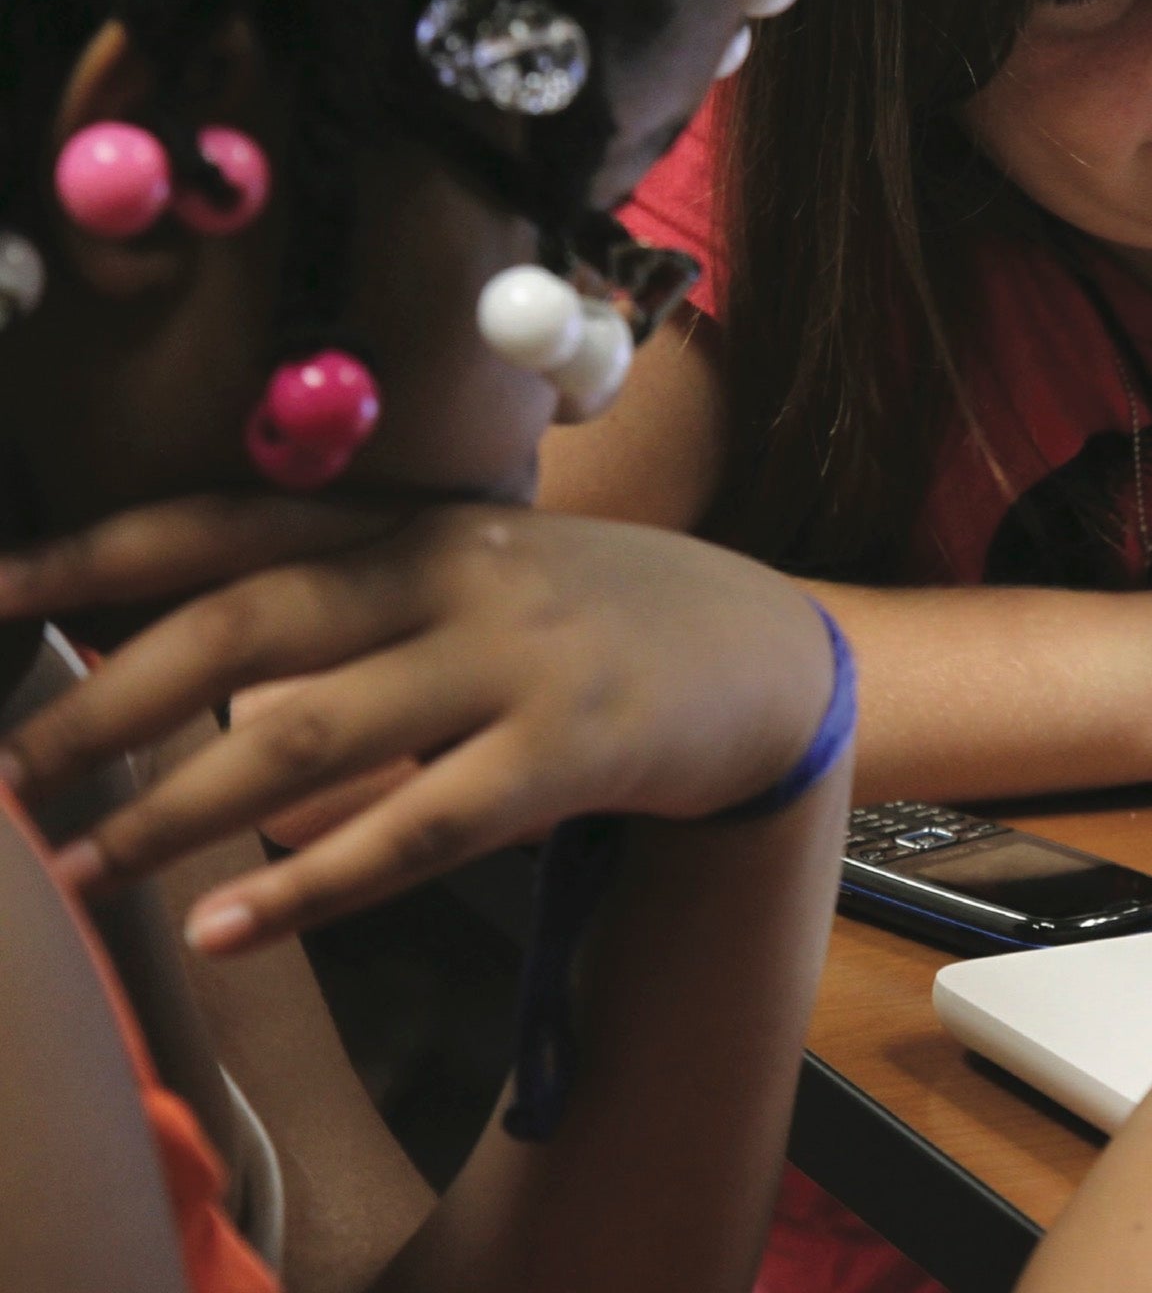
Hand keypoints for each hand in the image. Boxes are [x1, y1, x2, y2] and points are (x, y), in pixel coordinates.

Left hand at [0, 496, 835, 953]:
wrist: (776, 650)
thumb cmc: (604, 618)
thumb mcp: (486, 572)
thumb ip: (364, 595)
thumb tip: (200, 669)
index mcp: (420, 522)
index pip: (231, 525)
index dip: (97, 556)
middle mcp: (454, 572)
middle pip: (242, 625)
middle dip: (102, 704)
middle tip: (6, 775)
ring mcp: (515, 658)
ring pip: (308, 729)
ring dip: (172, 807)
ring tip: (78, 868)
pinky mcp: (572, 747)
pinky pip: (418, 826)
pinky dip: (310, 881)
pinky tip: (224, 926)